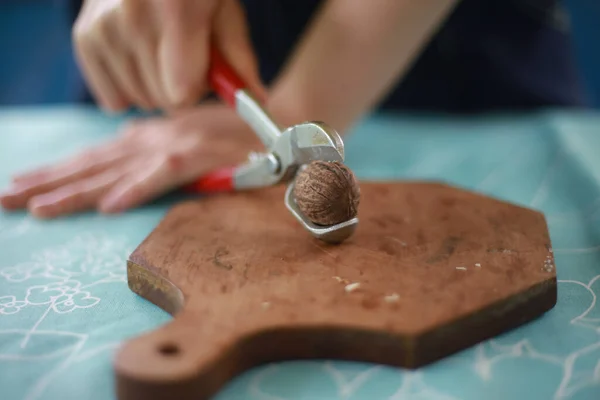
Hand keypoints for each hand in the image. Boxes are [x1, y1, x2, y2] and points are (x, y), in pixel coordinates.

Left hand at [0, 105, 261, 217]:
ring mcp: (171, 147)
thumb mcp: (188, 144)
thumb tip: (126, 162)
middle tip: (5, 200)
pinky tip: (107, 206)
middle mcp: (151, 140)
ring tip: (37, 210)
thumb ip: (157, 155)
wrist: (276, 126)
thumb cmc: (231, 137)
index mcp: (147, 139)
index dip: (57, 173)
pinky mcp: (197, 157)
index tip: (22, 186)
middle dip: (47, 184)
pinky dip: (135, 189)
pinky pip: (162, 176)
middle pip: (92, 165)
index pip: (94, 158)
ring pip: (116, 172)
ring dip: (77, 192)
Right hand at [72, 0, 264, 112]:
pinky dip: (129, 86)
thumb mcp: (223, 8)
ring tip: (160, 47)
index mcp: (175, 10)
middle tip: (182, 50)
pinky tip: (138, 57)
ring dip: (156, 85)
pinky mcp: (85, 37)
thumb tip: (256, 100)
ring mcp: (102, 28)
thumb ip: (237, 56)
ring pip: (140, 101)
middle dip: (180, 85)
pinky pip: (113, 99)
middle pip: (162, 101)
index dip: (199, 86)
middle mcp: (131, 19)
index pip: (181, 94)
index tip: (203, 65)